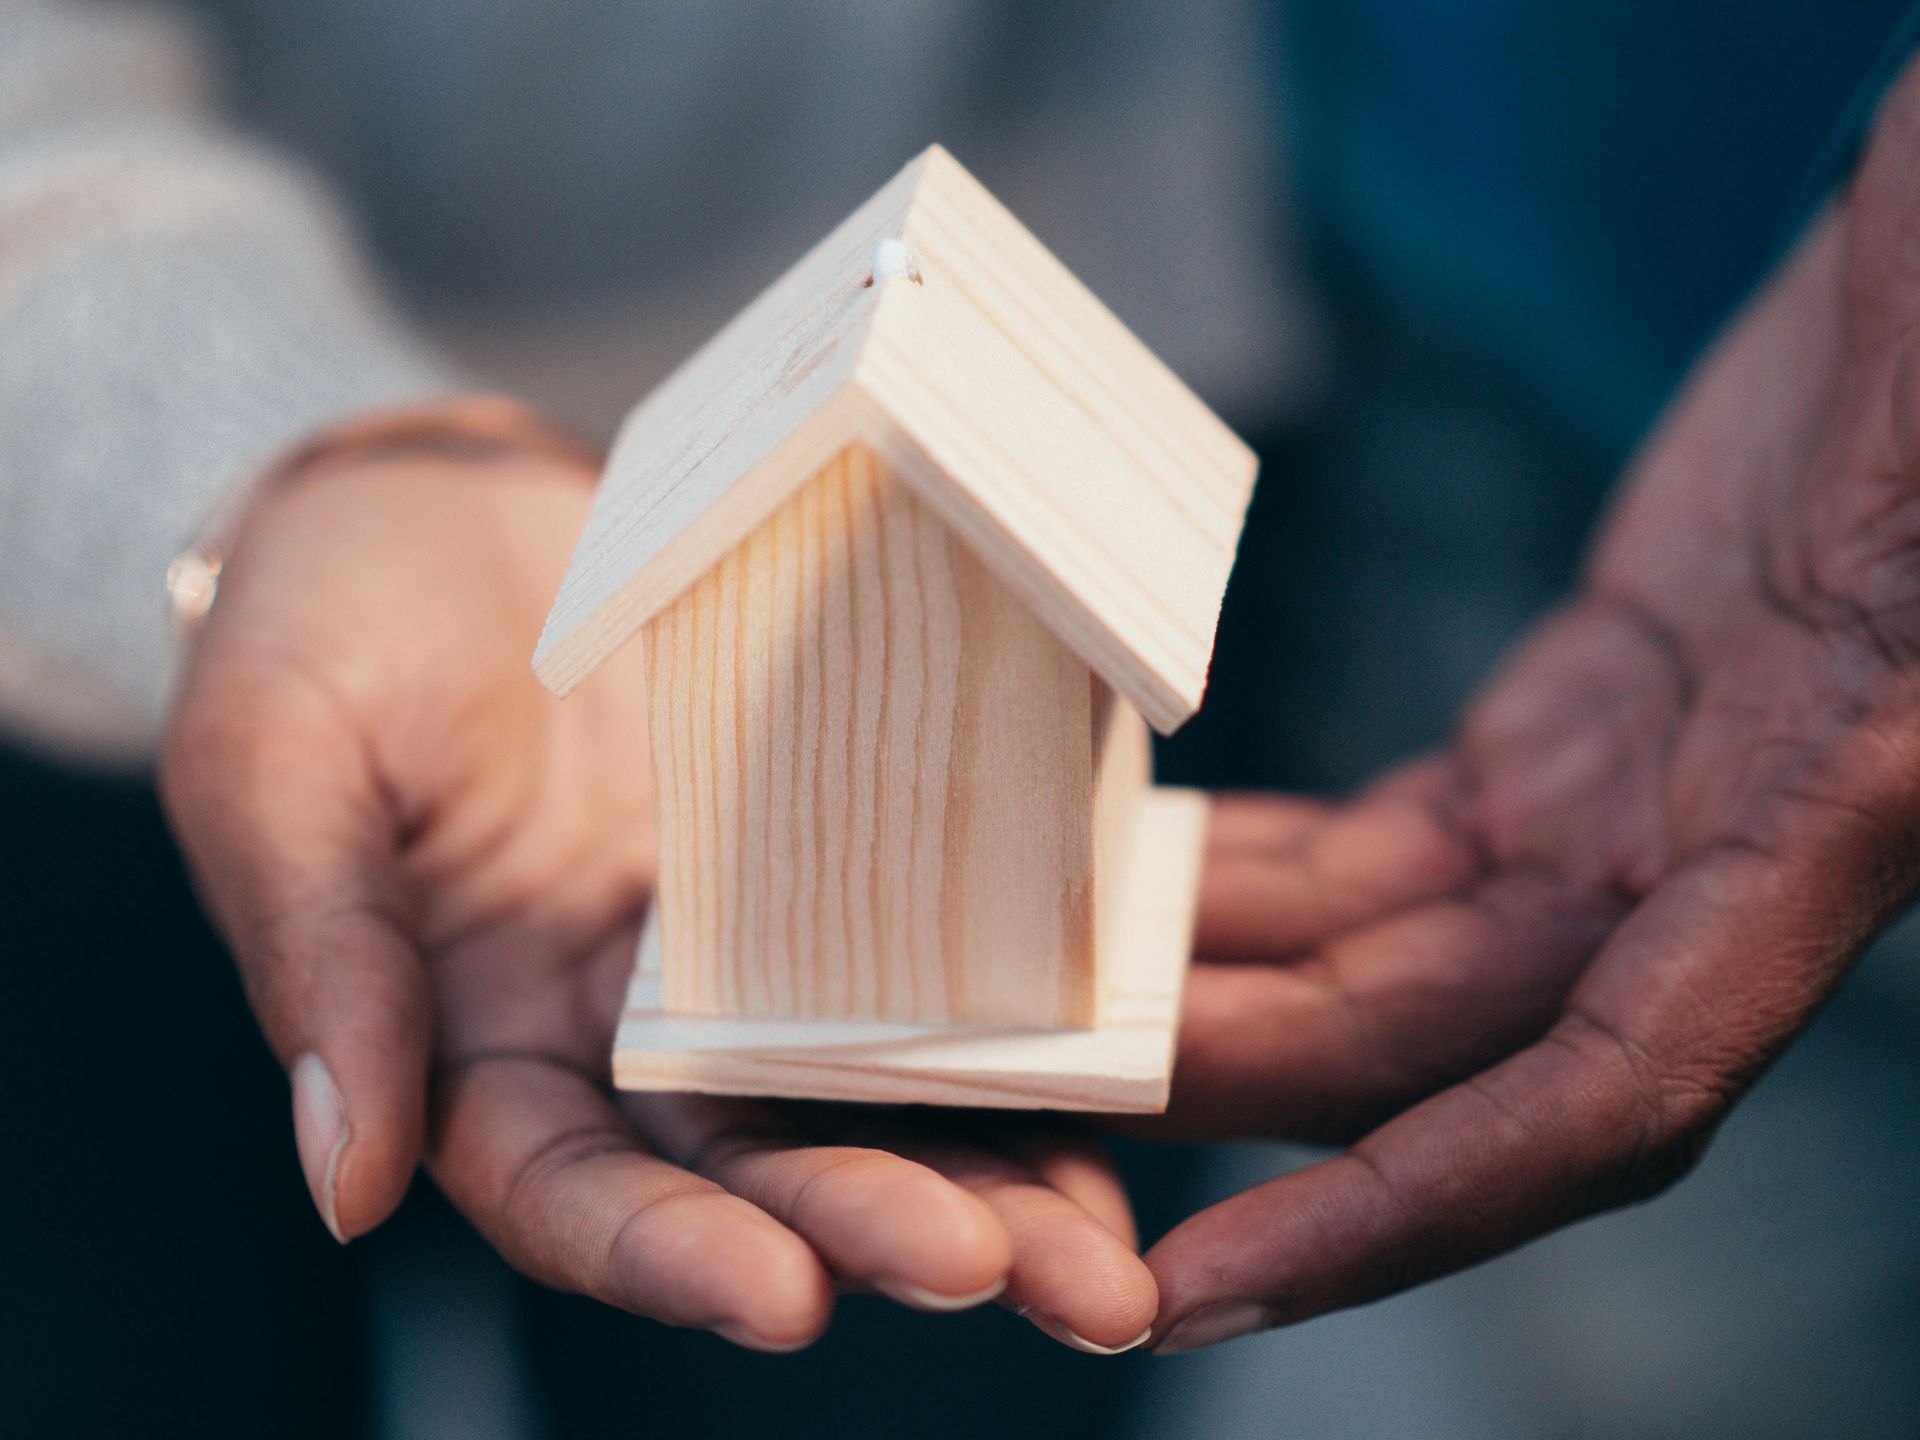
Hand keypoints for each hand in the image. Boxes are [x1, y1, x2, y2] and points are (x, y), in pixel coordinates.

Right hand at [161, 442, 1156, 1352]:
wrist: (438, 513)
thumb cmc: (320, 627)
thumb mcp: (272, 769)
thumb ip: (314, 962)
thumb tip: (346, 1185)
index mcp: (478, 1050)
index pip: (575, 1195)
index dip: (673, 1256)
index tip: (786, 1300)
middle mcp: (622, 1039)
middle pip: (754, 1173)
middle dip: (875, 1230)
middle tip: (1008, 1277)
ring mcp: (735, 959)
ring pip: (862, 1097)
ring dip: (983, 1180)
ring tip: (1099, 1258)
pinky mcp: (825, 871)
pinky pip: (924, 965)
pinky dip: (1012, 1037)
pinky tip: (1109, 1083)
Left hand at [1141, 62, 1919, 1352]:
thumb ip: (1896, 594)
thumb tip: (1823, 707)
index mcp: (1820, 838)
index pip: (1595, 1100)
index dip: (1409, 1209)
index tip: (1213, 1282)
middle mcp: (1702, 870)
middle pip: (1418, 1042)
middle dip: (1210, 1086)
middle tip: (1001, 1091)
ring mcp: (1617, 811)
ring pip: (1376, 954)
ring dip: (1202, 993)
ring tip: (1017, 1003)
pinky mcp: (1557, 744)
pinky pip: (1378, 852)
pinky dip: (1254, 882)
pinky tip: (1132, 884)